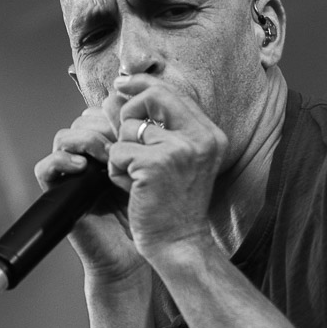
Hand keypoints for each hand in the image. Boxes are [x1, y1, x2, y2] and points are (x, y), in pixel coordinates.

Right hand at [34, 106, 144, 282]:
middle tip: (121, 139)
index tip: (135, 123)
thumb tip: (141, 111)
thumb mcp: (152, 170)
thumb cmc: (148, 213)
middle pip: (84, 120)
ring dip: (86, 139)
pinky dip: (61, 161)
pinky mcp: (59, 192)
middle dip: (104, 124)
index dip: (116, 112)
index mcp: (112, 147)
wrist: (134, 254)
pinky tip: (82, 167)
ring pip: (65, 137)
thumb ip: (144, 142)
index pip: (103, 112)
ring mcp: (72, 173)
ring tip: (106, 154)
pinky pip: (45, 167)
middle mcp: (90, 156)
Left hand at [103, 74, 227, 260]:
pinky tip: (133, 189)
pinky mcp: (155, 165)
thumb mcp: (177, 159)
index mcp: (209, 134)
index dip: (143, 84)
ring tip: (137, 177)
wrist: (179, 243)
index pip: (173, 91)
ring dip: (122, 152)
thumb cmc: (174, 204)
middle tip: (124, 133)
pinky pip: (117, 151)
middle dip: (129, 110)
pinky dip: (116, 171)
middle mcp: (201, 137)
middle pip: (153, 95)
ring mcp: (180, 150)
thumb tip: (120, 92)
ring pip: (128, 127)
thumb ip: (159, 126)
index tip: (121, 84)